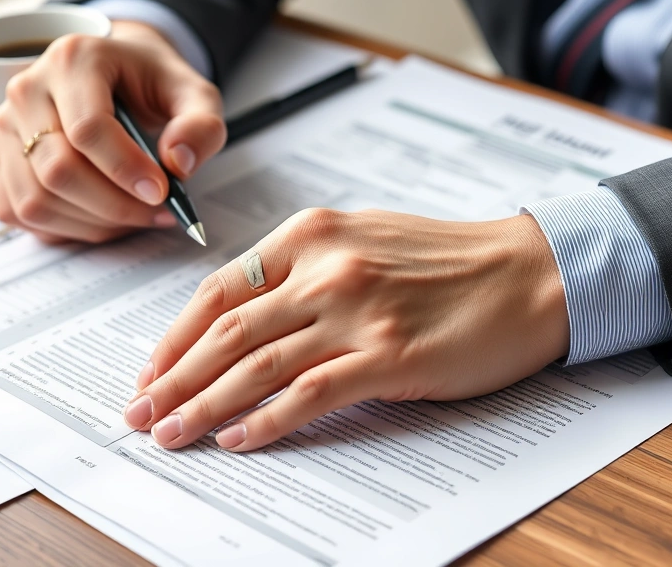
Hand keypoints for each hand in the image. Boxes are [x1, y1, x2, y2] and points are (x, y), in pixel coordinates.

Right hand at [0, 21, 225, 242]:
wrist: (117, 74)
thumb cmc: (151, 83)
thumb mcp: (194, 94)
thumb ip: (201, 125)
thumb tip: (178, 162)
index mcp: (73, 61)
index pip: (88, 129)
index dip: (126, 170)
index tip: (161, 192)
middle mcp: (28, 90)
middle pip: (58, 170)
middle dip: (115, 205)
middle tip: (157, 212)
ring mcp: (6, 127)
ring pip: (36, 199)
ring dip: (93, 224)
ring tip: (134, 216)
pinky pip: (20, 212)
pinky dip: (65, 228)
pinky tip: (101, 217)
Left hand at [121, 209, 568, 450]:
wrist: (531, 272)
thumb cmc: (451, 260)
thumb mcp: (366, 238)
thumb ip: (306, 267)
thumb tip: (247, 318)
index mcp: (314, 232)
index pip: (221, 288)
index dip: (176, 336)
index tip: (152, 370)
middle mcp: (327, 267)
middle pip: (226, 330)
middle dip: (174, 378)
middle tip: (141, 412)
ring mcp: (358, 312)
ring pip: (256, 364)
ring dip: (204, 405)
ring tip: (171, 433)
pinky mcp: (391, 357)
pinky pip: (309, 393)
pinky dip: (266, 420)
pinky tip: (238, 439)